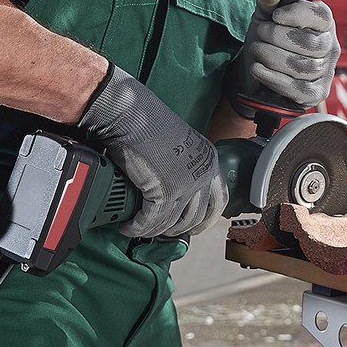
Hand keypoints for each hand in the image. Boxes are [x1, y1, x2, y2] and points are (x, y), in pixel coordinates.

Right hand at [77, 65, 227, 237]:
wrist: (130, 115)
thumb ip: (183, 165)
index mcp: (209, 160)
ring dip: (153, 230)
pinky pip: (151, 221)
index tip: (193, 227)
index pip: (218, 201)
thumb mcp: (178, 144)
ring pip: (172, 223)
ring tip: (139, 227)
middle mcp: (203, 174)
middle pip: (195, 217)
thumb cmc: (147, 123)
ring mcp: (186, 185)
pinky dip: (137, 227)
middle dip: (176, 229)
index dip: (205, 219)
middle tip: (160, 231)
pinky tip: (128, 226)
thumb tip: (175, 190)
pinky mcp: (164, 193)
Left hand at [230, 0, 340, 109]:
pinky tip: (258, 69)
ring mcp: (325, 71)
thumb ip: (268, 0)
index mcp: (324, 23)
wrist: (256, 70)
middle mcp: (330, 47)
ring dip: (272, 57)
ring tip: (256, 50)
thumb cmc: (267, 39)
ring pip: (302, 66)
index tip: (274, 16)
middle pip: (309, 43)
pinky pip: (297, 88)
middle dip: (277, 37)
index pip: (321, 16)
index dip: (297, 15)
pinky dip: (273, 78)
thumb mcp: (265, 16)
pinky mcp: (316, 93)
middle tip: (259, 34)